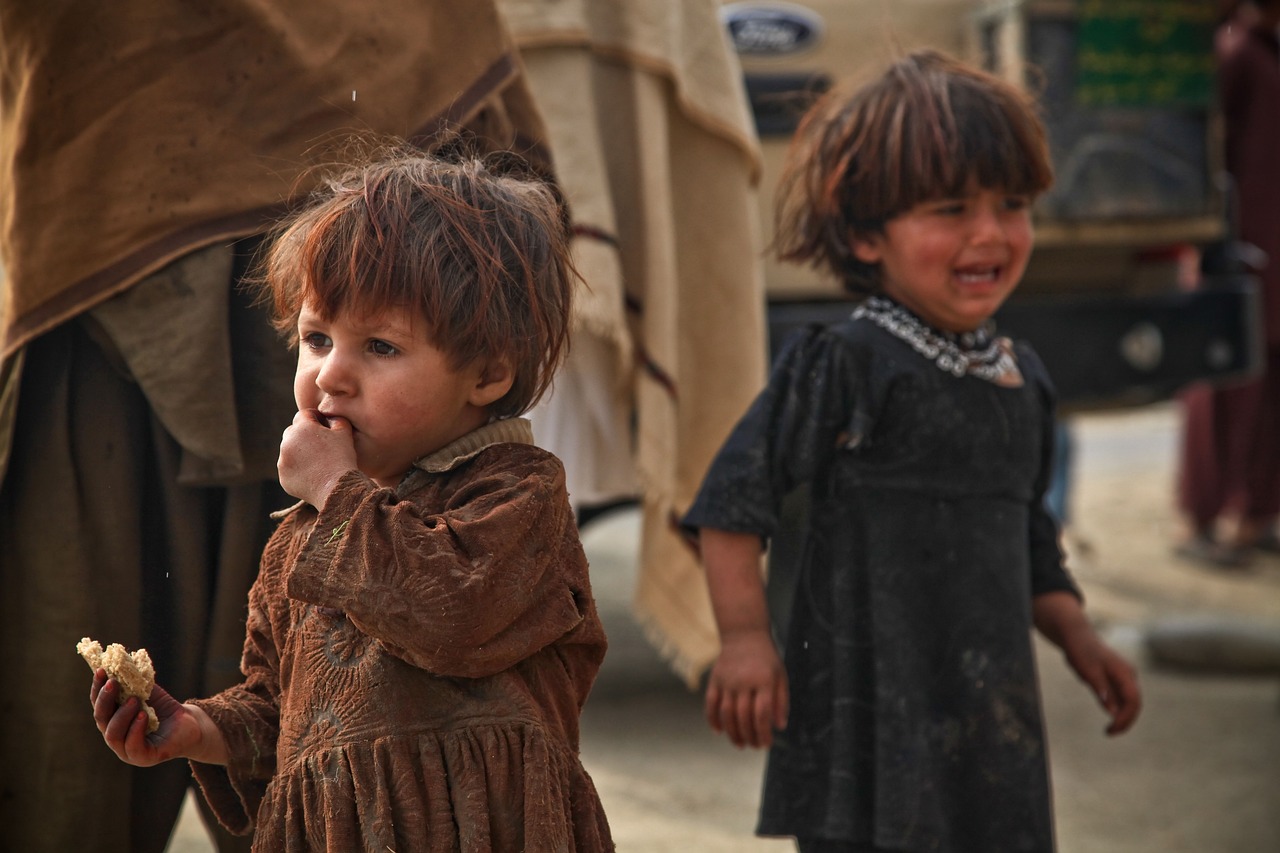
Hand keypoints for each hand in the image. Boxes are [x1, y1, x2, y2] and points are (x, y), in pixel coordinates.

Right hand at [90, 669, 204, 765]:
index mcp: (112, 720)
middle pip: (101, 719)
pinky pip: (133, 746)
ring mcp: (127, 750)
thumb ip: (132, 681)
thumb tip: (120, 658)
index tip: (101, 670)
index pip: (98, 704)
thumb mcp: (146, 692)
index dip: (97, 688)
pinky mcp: (143, 758)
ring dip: (122, 715)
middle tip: (114, 682)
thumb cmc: (163, 708)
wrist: (189, 724)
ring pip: (113, 734)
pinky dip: (135, 729)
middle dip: (105, 699)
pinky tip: (143, 716)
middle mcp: (115, 736)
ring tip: (135, 700)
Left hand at [278, 408, 356, 505]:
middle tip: (321, 445)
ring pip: (289, 450)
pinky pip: (289, 468)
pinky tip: (313, 473)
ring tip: (318, 461)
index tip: (325, 426)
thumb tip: (328, 417)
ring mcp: (283, 461)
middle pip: (293, 431)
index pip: (304, 414)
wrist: (337, 488)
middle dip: (305, 435)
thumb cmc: (343, 458)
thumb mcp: (345, 432)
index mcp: (301, 428)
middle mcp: (287, 442)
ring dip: (300, 452)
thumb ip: (335, 418)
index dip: (316, 418)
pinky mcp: (283, 477)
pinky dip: (298, 469)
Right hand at [704, 629, 788, 748]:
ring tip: (739, 744)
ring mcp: (727, 681)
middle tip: (753, 746)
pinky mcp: (715, 679)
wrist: (744, 634)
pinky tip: (719, 731)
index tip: (766, 744)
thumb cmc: (766, 659)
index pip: (762, 713)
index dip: (763, 732)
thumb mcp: (780, 676)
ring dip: (732, 732)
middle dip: (749, 736)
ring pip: (726, 713)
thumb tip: (779, 726)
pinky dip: (712, 719)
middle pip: (743, 716)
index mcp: (763, 681)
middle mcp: (744, 681)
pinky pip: (710, 703)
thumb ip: (782, 701)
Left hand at [1061, 633, 1141, 735]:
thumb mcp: (1088, 671)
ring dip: (1122, 717)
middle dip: (1125, 721)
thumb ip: (1101, 690)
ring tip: (1109, 730)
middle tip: (1109, 733)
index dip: (1125, 718)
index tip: (1112, 729)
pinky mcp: (1117, 679)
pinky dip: (1118, 709)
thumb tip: (1113, 712)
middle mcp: (1129, 675)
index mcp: (1124, 672)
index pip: (1133, 701)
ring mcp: (1124, 677)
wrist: (1076, 636)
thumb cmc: (1081, 652)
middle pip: (1134, 703)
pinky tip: (1110, 718)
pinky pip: (1122, 697)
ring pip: (1129, 702)